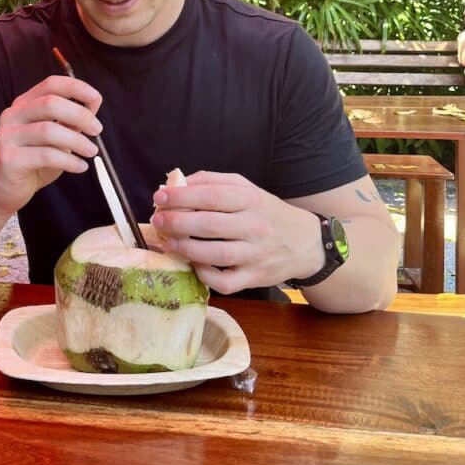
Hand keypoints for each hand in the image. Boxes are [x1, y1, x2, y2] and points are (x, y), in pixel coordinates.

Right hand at [0, 74, 101, 215]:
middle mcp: (12, 115)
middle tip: (97, 130)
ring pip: (49, 130)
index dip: (76, 87)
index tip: (96, 98)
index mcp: (24, 104)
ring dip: (77, 140)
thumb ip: (71, 121)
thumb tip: (94, 102)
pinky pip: (45, 155)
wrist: (5, 190)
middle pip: (50, 103)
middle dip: (80, 115)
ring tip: (91, 151)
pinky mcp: (8, 158)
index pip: (51, 84)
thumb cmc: (35, 162)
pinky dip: (69, 160)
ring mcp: (7, 136)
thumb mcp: (57, 138)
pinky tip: (80, 166)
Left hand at [151, 171, 323, 293]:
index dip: (181, 196)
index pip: (211, 196)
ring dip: (185, 248)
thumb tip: (177, 184)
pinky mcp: (255, 278)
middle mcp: (255, 227)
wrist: (306, 243)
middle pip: (209, 225)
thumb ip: (212, 182)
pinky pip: (225, 282)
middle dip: (177, 222)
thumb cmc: (266, 212)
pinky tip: (192, 264)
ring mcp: (255, 255)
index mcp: (251, 200)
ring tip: (168, 241)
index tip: (160, 197)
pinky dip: (204, 274)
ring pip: (214, 254)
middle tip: (158, 219)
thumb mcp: (246, 189)